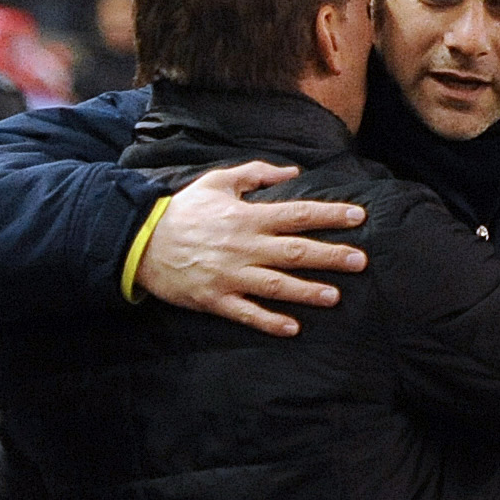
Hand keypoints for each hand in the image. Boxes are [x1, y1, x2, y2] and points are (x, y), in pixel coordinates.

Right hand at [133, 161, 367, 336]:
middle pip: (295, 251)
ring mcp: (230, 275)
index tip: (358, 217)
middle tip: (360, 261)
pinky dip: (269, 321)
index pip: (298, 214)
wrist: (140, 240)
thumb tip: (293, 172)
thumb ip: (256, 173)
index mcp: (247, 217)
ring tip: (334, 296)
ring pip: (276, 285)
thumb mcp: (217, 181)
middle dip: (330, 256)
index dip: (330, 215)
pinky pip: (247, 313)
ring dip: (307, 291)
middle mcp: (244, 246)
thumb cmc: (183, 211)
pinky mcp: (215, 299)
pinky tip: (292, 327)